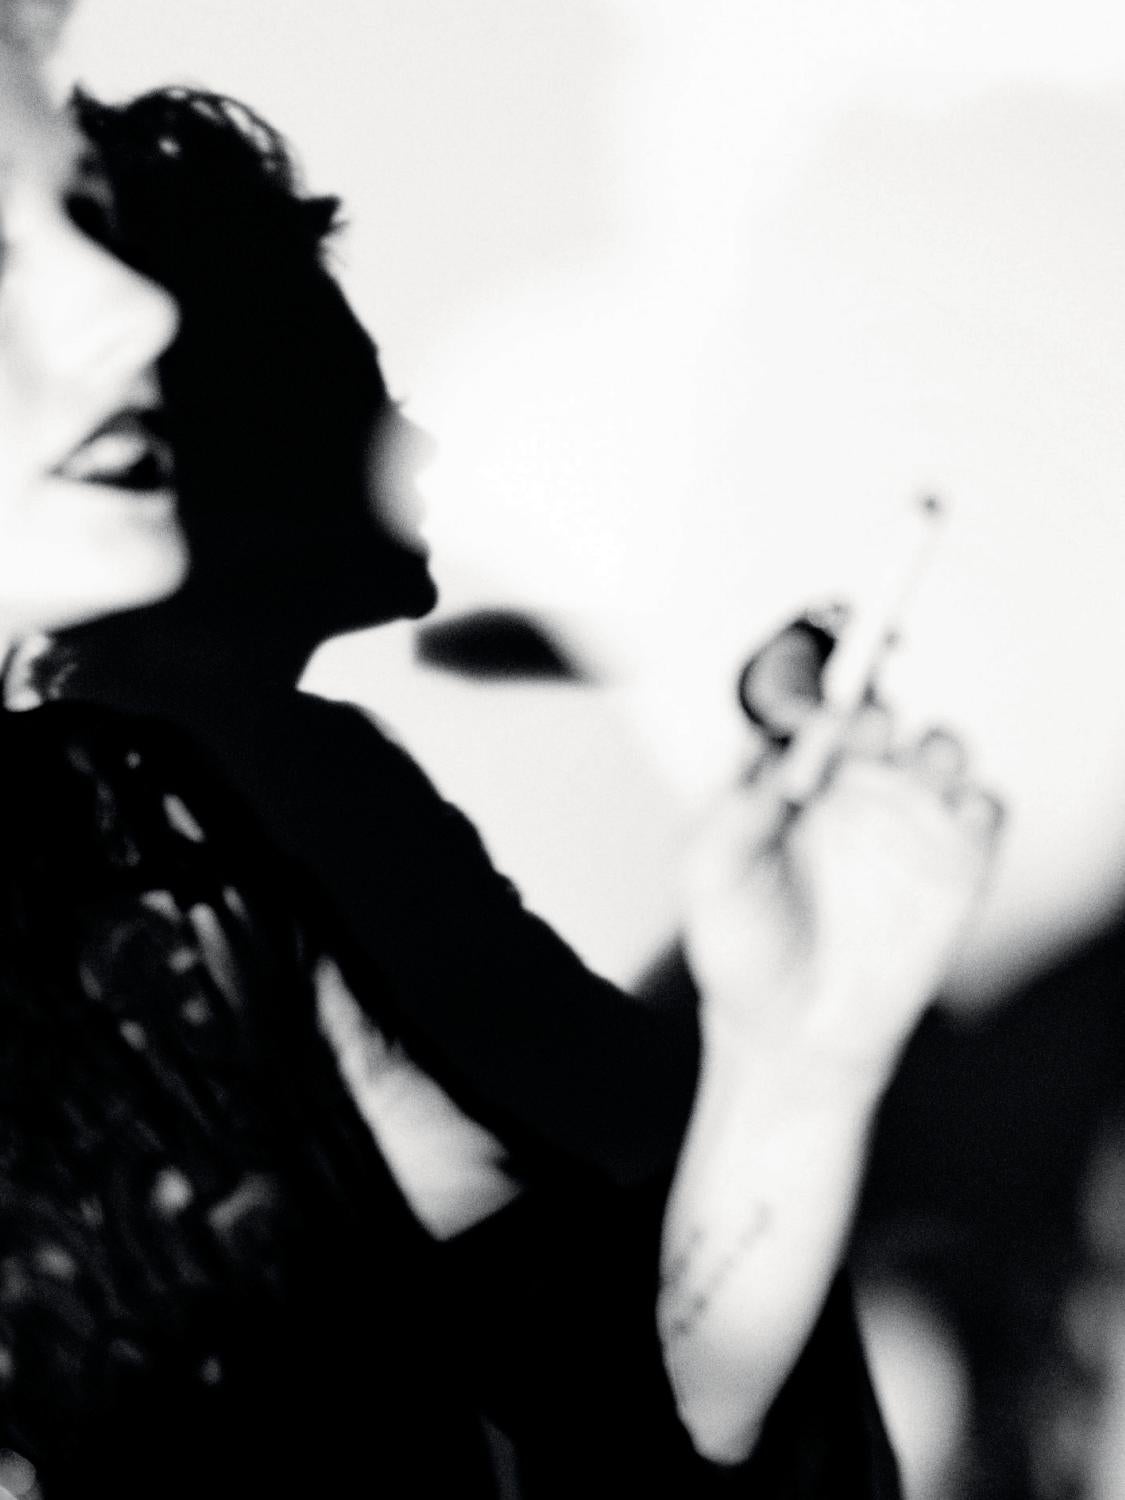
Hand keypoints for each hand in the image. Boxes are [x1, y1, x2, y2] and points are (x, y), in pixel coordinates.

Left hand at [682, 708, 1001, 1080]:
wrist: (790, 1032)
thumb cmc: (744, 949)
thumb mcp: (709, 878)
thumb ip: (730, 814)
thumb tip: (766, 761)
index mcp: (792, 781)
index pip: (811, 715)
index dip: (809, 707)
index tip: (804, 726)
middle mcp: (851, 791)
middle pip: (878, 719)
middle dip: (871, 717)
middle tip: (856, 739)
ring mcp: (905, 825)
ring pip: (939, 751)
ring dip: (936, 747)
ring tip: (916, 770)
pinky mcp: (953, 868)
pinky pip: (985, 812)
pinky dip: (981, 802)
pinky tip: (957, 816)